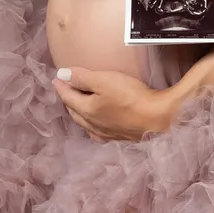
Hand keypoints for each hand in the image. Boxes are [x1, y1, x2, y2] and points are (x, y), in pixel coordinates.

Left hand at [53, 66, 174, 140]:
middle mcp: (92, 125)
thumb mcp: (105, 80)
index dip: (61, 86)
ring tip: (78, 104)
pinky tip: (95, 125)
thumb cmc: (130, 96)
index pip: (68, 97)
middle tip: (65, 89)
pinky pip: (97, 131)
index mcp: (86, 110)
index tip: (56, 77)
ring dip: (79, 112)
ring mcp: (105, 133)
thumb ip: (82, 77)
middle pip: (75, 111)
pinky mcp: (118, 137)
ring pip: (85, 122)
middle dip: (68, 99)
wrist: (158, 119)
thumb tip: (61, 75)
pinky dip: (91, 124)